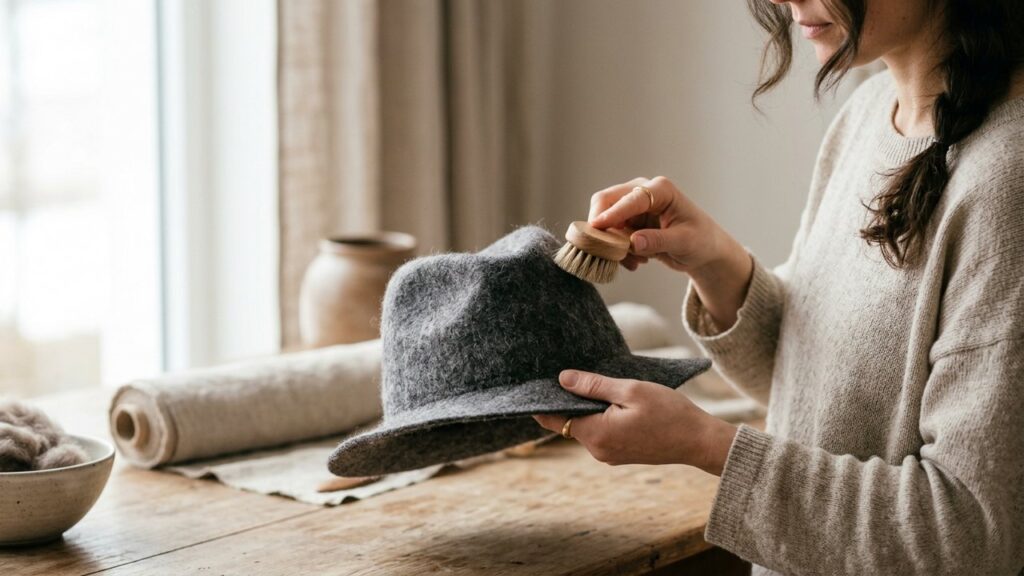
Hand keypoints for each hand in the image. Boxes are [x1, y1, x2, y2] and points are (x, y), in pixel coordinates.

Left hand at [533, 370, 736, 474]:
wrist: (699, 440)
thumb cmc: (669, 412)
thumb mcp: (630, 390)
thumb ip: (594, 386)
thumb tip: (562, 379)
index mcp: (596, 434)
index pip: (554, 419)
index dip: (544, 401)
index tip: (538, 383)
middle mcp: (597, 450)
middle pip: (569, 422)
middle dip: (569, 400)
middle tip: (572, 373)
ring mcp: (608, 455)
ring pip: (585, 426)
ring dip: (588, 408)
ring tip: (596, 384)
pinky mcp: (619, 454)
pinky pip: (600, 433)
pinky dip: (600, 417)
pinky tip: (611, 400)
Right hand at [588, 176, 753, 330]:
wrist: (703, 249)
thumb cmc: (701, 240)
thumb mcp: (684, 242)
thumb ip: (658, 241)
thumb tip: (632, 242)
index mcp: (661, 190)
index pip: (630, 199)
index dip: (612, 213)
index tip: (596, 227)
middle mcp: (642, 191)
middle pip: (606, 201)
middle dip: (604, 228)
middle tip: (613, 253)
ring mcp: (632, 205)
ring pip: (604, 220)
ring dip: (612, 243)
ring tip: (636, 261)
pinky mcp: (627, 220)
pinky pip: (609, 234)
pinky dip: (616, 249)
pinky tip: (636, 260)